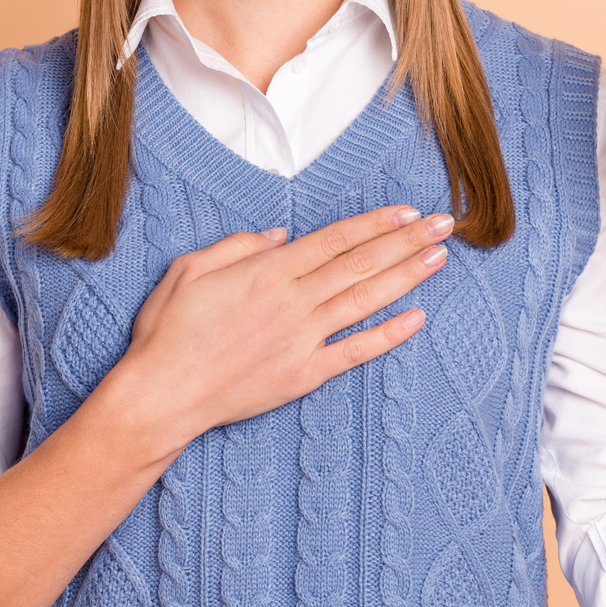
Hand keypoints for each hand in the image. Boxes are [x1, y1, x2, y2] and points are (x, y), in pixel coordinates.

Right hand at [108, 204, 452, 448]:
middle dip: (405, 241)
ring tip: (438, 259)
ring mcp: (302, 340)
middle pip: (360, 264)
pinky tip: (415, 319)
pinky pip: (354, 352)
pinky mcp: (304, 375)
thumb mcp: (189, 269)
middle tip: (443, 225)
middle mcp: (293, 302)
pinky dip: (387, 336)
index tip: (406, 211)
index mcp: (266, 272)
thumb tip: (282, 238)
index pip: (334, 240)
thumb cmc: (168, 331)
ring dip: (406, 278)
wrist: (162, 395)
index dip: (374, 224)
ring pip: (364, 301)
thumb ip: (237, 246)